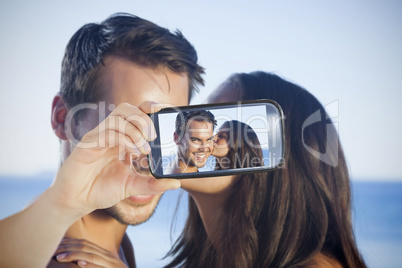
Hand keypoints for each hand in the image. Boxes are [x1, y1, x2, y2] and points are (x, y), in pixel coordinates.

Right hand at [47, 101, 179, 218]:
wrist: (77, 201)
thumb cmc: (101, 190)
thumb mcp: (133, 186)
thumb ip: (154, 184)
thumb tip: (176, 183)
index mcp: (122, 138)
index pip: (136, 113)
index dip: (150, 108)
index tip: (165, 112)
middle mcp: (110, 134)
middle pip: (127, 108)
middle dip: (144, 118)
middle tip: (153, 136)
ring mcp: (98, 137)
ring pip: (118, 117)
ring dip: (135, 129)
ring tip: (144, 148)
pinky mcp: (88, 144)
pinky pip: (107, 132)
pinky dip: (123, 139)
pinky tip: (131, 153)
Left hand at [54, 239, 126, 267]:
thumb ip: (94, 264)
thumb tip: (78, 263)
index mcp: (105, 255)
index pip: (84, 244)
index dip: (69, 244)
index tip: (55, 247)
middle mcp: (108, 256)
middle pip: (86, 246)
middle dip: (68, 248)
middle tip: (52, 251)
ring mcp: (112, 263)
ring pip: (92, 255)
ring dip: (74, 255)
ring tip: (59, 258)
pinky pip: (101, 265)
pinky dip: (90, 264)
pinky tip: (79, 264)